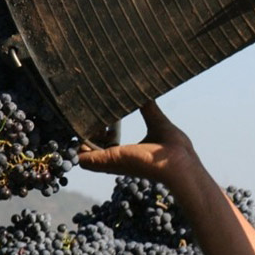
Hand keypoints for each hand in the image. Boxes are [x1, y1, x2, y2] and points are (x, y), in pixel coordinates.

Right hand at [78, 101, 199, 186]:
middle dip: (85, 136)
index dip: (96, 134)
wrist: (179, 161)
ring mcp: (112, 163)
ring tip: (80, 125)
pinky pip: (84, 159)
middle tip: (88, 120)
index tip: (96, 120)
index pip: (103, 146)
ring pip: (83, 155)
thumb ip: (148, 108)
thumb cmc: (173, 148)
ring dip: (80, 140)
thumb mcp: (157, 122)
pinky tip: (76, 140)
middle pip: (90, 150)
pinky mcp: (110, 161)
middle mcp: (117, 161)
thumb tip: (145, 92)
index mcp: (126, 154)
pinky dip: (77, 151)